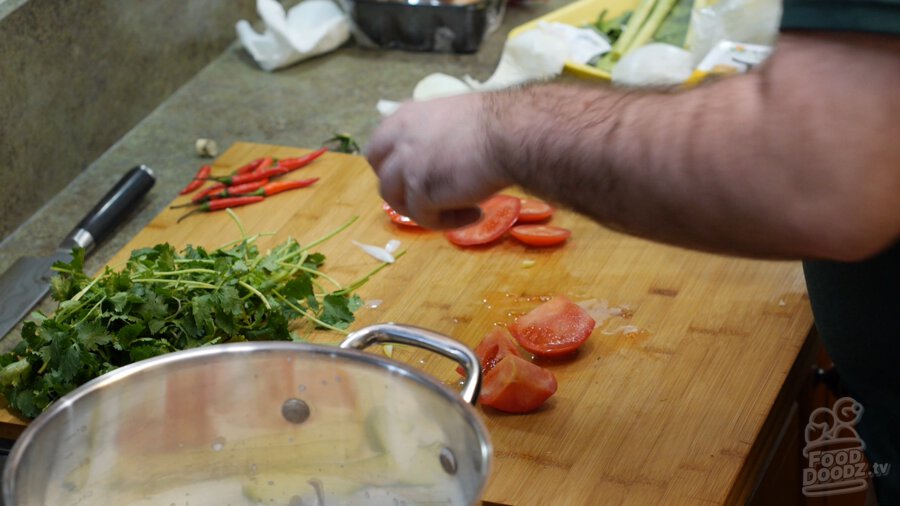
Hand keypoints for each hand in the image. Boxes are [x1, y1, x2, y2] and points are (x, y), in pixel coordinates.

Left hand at [364, 93, 512, 228]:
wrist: (512, 133)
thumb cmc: (497, 123)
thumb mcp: (453, 118)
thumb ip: (435, 135)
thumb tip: (439, 157)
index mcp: (406, 117)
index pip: (379, 147)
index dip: (393, 167)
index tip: (413, 178)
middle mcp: (400, 139)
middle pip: (382, 175)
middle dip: (400, 192)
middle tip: (429, 200)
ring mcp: (407, 165)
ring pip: (398, 201)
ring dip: (426, 211)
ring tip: (463, 210)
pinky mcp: (420, 190)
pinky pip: (425, 218)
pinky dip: (450, 221)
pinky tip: (476, 214)